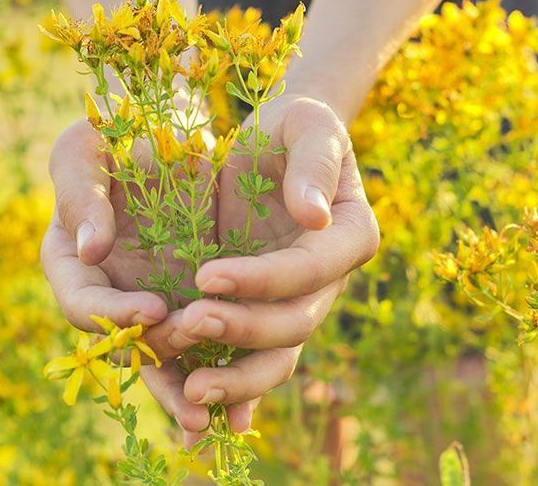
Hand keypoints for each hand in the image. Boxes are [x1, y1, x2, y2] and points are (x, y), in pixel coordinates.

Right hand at [40, 119, 221, 437]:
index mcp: (69, 261)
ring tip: (209, 409)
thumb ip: (79, 192)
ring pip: (162, 357)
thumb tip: (89, 251)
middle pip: (122, 342)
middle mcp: (106, 292)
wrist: (169, 129)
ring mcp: (147, 301)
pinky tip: (240, 403)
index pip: (80, 302)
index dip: (112, 314)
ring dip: (183, 386)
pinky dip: (218, 372)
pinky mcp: (190, 302)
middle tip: (196, 342)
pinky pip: (202, 347)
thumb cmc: (113, 131)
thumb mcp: (85, 146)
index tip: (153, 309)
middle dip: (156, 353)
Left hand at [143, 95, 378, 445]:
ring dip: (236, 378)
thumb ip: (313, 166)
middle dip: (243, 330)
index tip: (207, 275)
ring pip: (276, 358)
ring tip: (191, 392)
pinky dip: (227, 388)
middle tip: (188, 324)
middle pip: (294, 324)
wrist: (272, 144)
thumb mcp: (307, 126)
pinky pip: (247, 359)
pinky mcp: (260, 313)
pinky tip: (194, 409)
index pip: (308, 270)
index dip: (262, 279)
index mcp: (349, 237)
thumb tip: (315, 216)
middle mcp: (328, 282)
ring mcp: (295, 304)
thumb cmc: (294, 127)